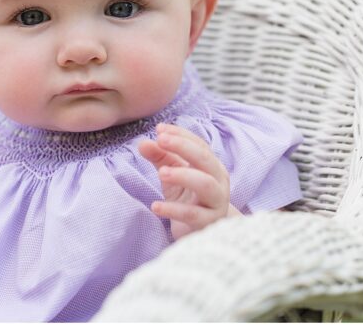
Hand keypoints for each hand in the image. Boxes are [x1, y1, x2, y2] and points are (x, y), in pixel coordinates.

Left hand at [138, 123, 230, 239]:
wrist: (199, 232)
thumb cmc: (187, 199)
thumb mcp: (172, 175)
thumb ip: (160, 157)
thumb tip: (143, 142)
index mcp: (212, 166)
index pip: (199, 144)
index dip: (180, 135)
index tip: (159, 129)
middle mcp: (219, 181)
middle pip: (205, 159)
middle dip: (183, 147)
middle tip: (160, 141)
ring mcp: (216, 202)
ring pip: (205, 184)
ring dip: (183, 175)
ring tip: (160, 172)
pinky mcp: (208, 223)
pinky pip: (192, 214)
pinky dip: (173, 209)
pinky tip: (155, 206)